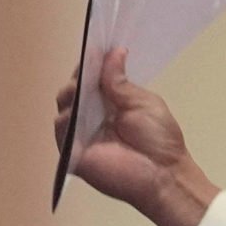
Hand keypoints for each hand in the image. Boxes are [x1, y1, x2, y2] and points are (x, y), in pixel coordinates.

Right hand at [61, 45, 218, 225]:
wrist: (164, 176)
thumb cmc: (160, 142)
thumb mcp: (143, 103)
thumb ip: (122, 82)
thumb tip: (114, 52)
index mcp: (109, 103)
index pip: (90, 78)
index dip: (90, 64)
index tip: (95, 49)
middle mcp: (91, 116)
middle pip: (73, 88)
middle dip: (79, 77)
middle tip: (88, 69)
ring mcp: (81, 133)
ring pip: (63, 104)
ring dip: (71, 93)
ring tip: (82, 87)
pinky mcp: (73, 152)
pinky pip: (61, 129)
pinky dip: (67, 117)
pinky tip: (76, 109)